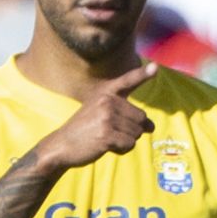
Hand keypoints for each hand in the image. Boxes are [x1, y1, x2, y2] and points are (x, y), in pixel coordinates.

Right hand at [34, 62, 157, 171]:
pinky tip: (106, 146)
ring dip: (126, 141)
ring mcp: (106, 117)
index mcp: (106, 93)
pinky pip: (129, 144)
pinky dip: (122, 149)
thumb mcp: (103, 114)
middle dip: (132, 129)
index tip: (155, 67)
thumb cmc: (86, 129)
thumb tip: (151, 127)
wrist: (61, 145)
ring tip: (106, 138)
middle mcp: (107, 101)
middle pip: (141, 118)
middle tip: (111, 131)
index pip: (128, 81)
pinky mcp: (106, 135)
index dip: (143, 74)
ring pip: (137, 133)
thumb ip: (128, 116)